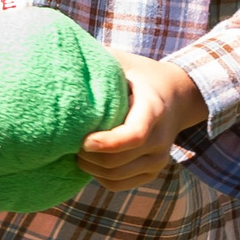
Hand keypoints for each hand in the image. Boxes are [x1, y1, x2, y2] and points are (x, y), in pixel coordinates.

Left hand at [77, 50, 207, 192]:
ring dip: (89, 167)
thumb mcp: (122, 61)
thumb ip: (99, 59)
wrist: (176, 96)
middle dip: (87, 156)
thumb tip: (64, 54)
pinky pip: (118, 185)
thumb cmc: (138, 75)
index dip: (106, 143)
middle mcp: (161, 139)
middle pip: (116, 162)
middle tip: (70, 141)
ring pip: (114, 176)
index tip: (83, 140)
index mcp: (154, 109)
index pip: (133, 136)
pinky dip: (99, 176)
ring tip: (77, 149)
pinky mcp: (152, 171)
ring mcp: (159, 159)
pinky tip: (90, 159)